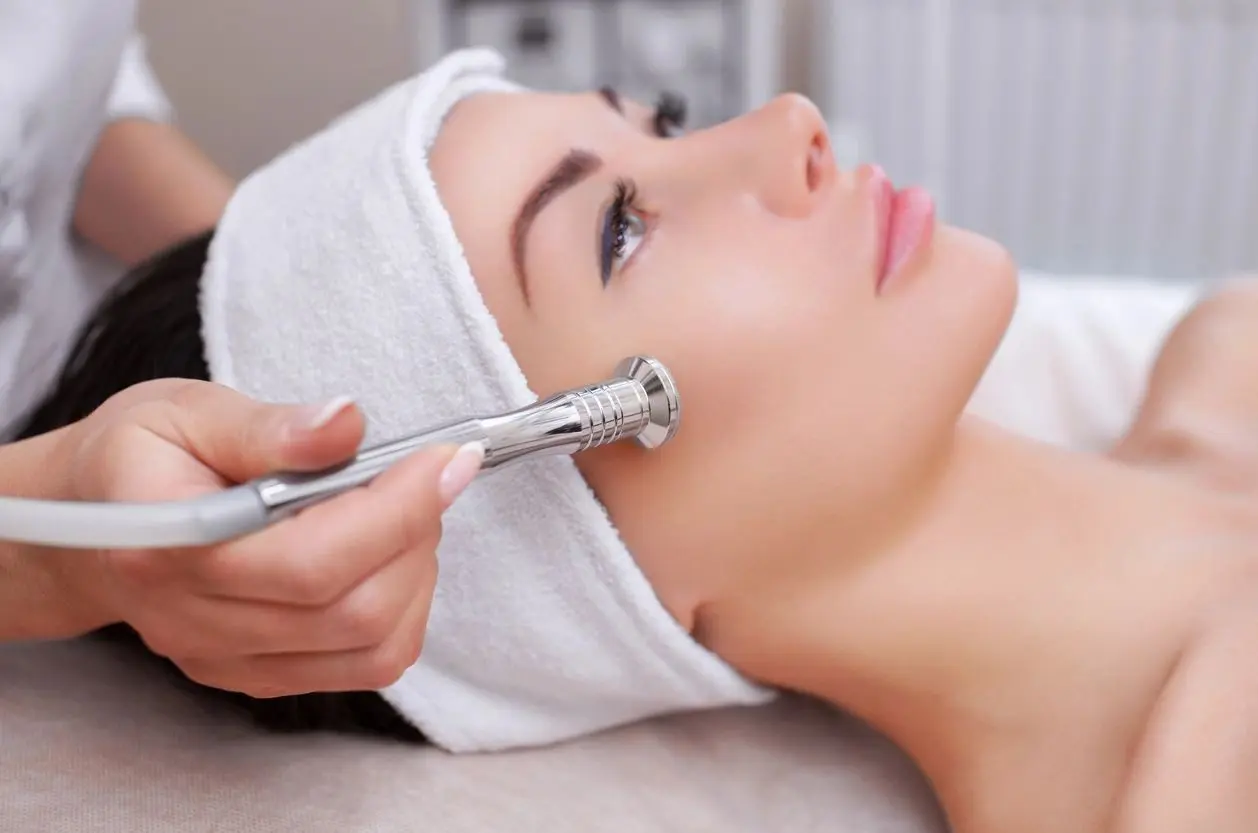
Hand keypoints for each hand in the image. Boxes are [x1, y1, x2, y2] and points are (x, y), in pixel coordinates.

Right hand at [47, 379, 480, 696]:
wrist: (88, 521)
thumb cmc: (141, 456)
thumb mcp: (187, 411)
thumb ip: (268, 426)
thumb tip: (347, 424)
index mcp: (166, 547)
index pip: (309, 561)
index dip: (396, 511)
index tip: (447, 458)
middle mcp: (194, 620)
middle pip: (352, 611)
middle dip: (416, 535)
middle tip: (425, 474)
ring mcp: (226, 659)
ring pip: (371, 648)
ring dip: (417, 574)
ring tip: (404, 510)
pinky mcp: (257, 675)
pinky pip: (363, 666)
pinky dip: (402, 609)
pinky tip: (388, 552)